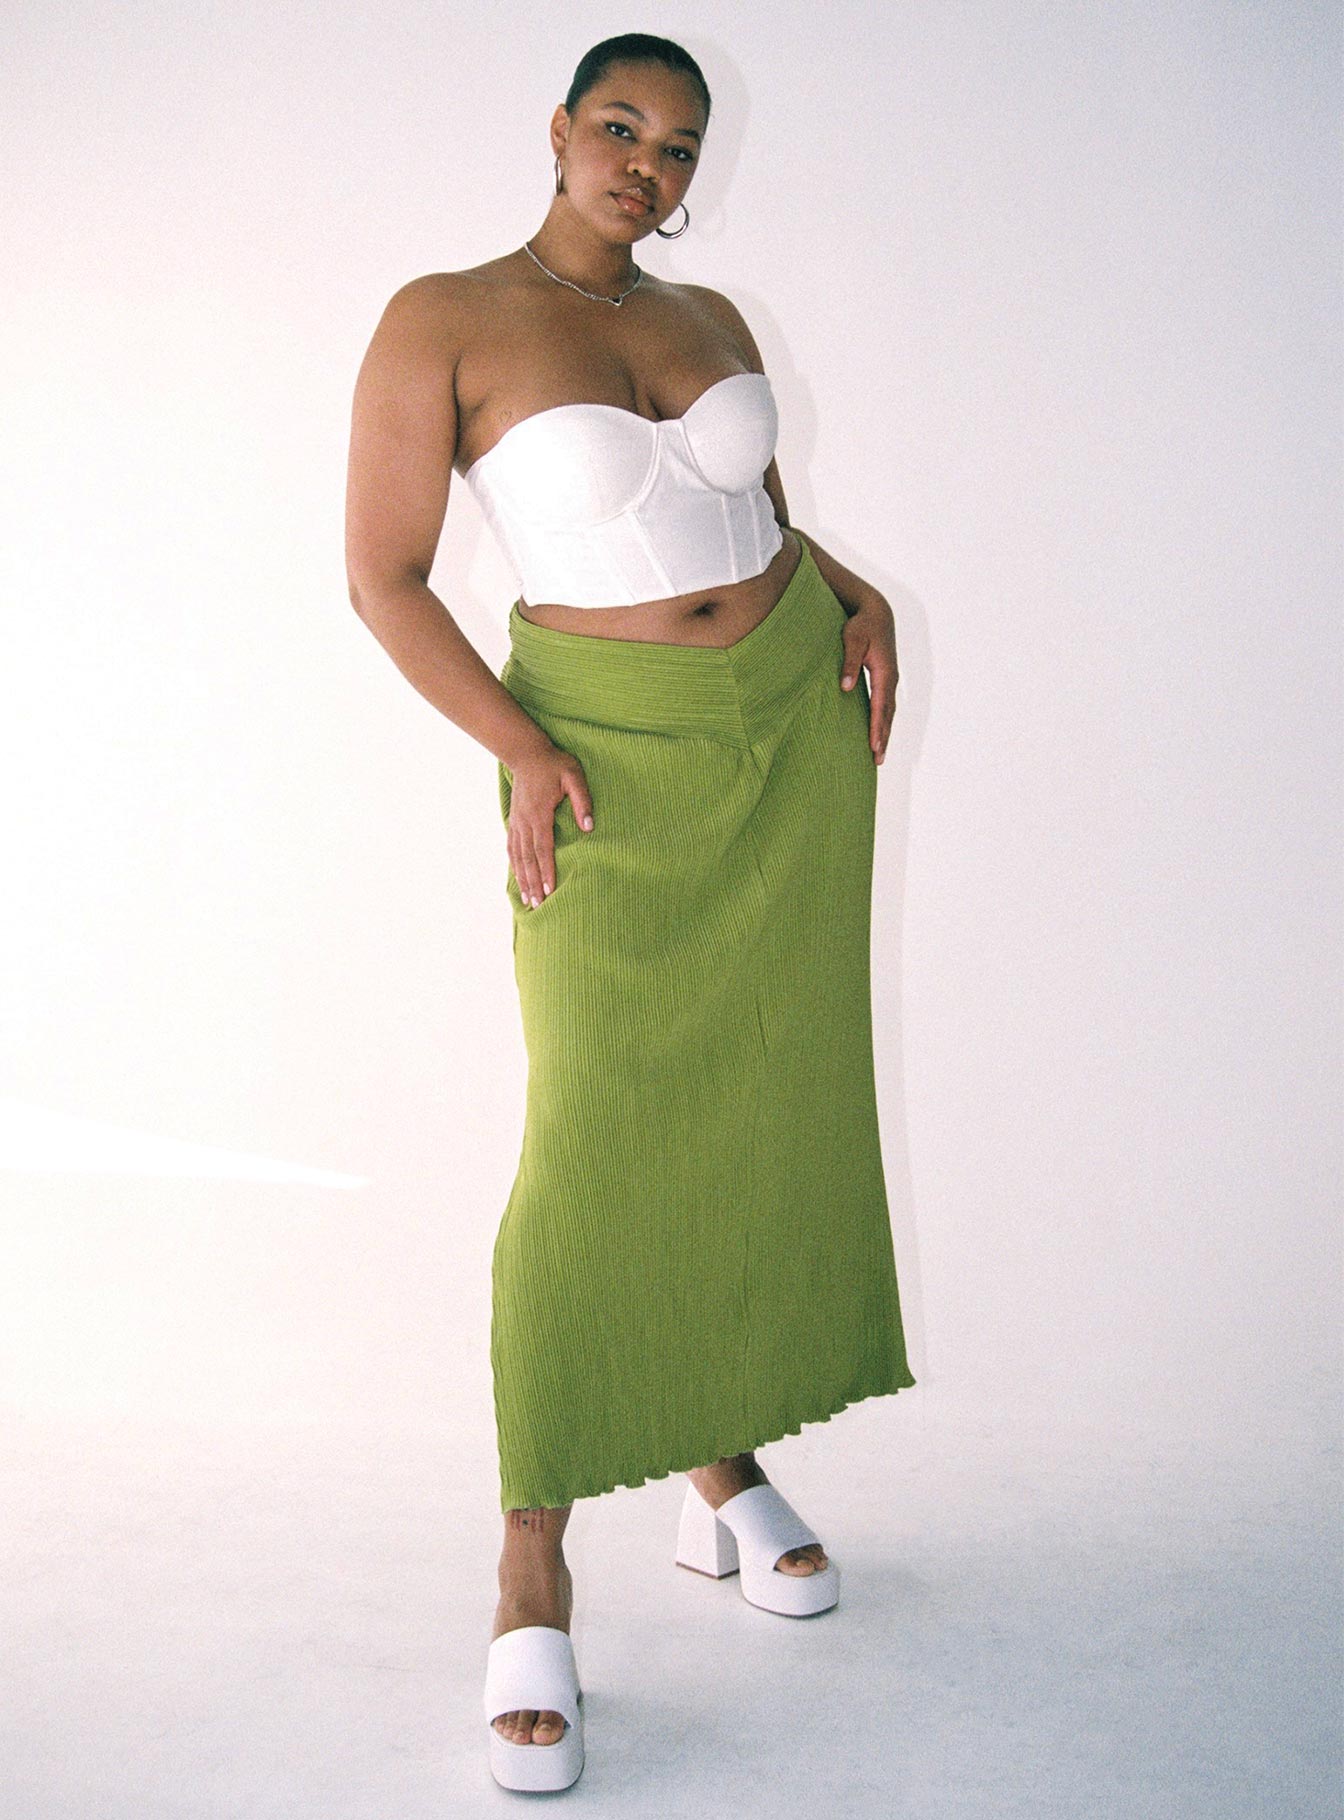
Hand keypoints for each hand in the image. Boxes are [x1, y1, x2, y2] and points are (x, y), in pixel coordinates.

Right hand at [504, 740, 595, 907]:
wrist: (526, 753)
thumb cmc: (554, 764)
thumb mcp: (574, 777)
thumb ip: (582, 801)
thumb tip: (589, 827)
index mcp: (539, 815)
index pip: (543, 849)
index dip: (546, 871)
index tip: (549, 890)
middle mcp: (524, 823)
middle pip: (528, 859)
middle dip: (533, 883)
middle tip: (537, 905)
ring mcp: (517, 822)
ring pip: (518, 857)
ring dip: (522, 879)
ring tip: (527, 899)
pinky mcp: (514, 820)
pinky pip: (512, 848)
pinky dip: (515, 865)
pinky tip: (518, 876)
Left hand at [839, 597, 898, 764]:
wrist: (876, 611)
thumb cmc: (861, 625)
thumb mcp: (852, 640)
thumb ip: (848, 663)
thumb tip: (845, 688)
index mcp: (885, 673)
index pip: (881, 706)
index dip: (878, 727)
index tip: (874, 746)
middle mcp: (891, 679)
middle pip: (888, 714)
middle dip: (883, 737)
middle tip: (878, 760)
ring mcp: (890, 679)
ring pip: (889, 712)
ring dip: (884, 732)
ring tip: (878, 754)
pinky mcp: (885, 679)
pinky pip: (885, 705)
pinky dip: (883, 721)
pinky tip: (877, 732)